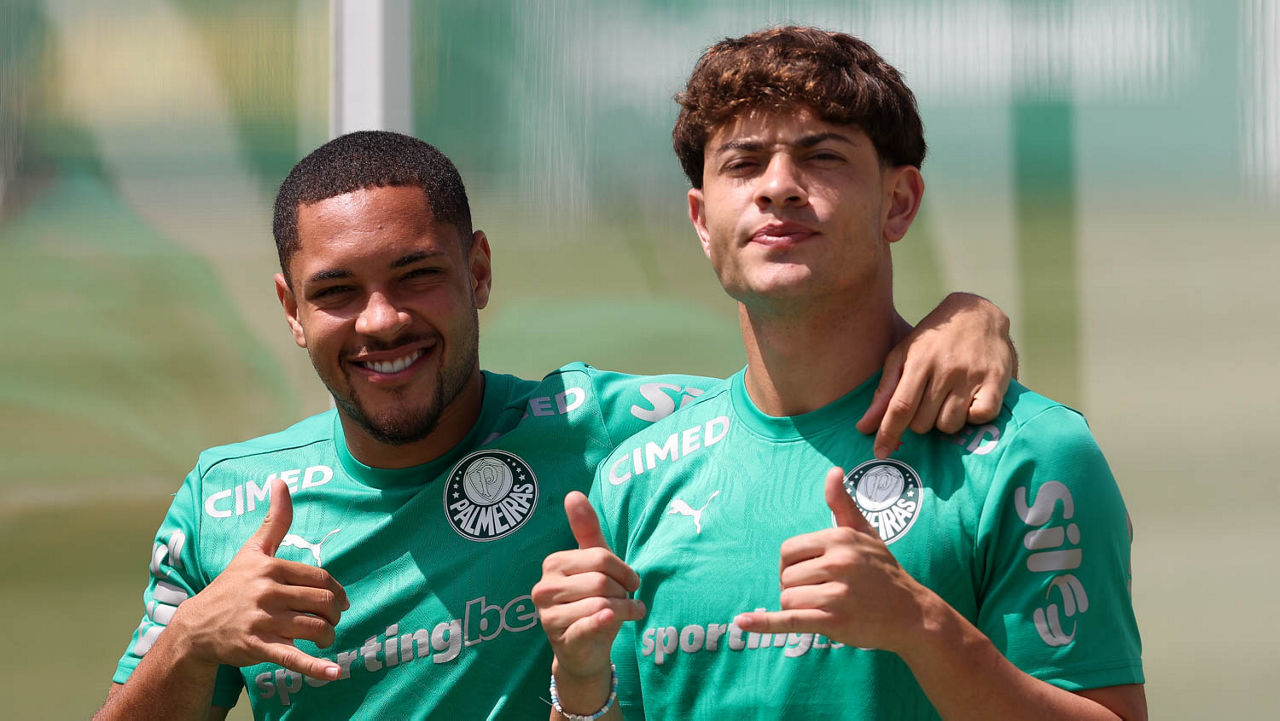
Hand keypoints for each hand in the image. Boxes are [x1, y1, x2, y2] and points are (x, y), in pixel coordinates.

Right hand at [166, 479, 347, 679]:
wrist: (196, 626)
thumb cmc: (231, 586)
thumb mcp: (251, 551)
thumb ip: (273, 520)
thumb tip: (281, 481)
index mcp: (270, 567)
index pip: (320, 578)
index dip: (336, 592)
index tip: (339, 602)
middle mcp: (267, 592)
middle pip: (322, 602)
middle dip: (334, 614)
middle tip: (331, 620)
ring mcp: (262, 621)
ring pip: (314, 628)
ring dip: (327, 636)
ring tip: (324, 638)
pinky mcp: (257, 647)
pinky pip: (293, 658)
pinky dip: (316, 668)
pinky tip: (335, 672)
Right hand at [532, 492, 643, 709]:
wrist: (584, 650)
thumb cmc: (591, 600)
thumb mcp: (593, 565)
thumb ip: (586, 531)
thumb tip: (573, 493)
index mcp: (553, 564)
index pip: (600, 557)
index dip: (624, 570)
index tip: (631, 581)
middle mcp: (544, 587)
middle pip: (601, 580)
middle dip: (623, 591)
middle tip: (628, 600)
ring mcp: (549, 615)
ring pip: (601, 602)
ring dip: (625, 609)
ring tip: (628, 612)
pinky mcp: (560, 638)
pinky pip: (590, 624)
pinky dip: (608, 621)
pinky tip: (616, 619)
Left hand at [735, 468, 933, 653]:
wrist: (913, 614)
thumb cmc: (885, 572)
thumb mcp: (866, 533)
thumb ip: (843, 505)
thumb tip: (833, 471)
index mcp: (840, 539)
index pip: (788, 550)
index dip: (791, 564)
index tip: (808, 573)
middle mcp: (838, 563)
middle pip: (785, 576)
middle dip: (795, 587)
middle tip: (820, 593)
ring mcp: (837, 594)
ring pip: (788, 599)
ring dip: (798, 607)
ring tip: (824, 607)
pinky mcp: (834, 621)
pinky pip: (790, 619)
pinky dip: (765, 623)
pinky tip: (742, 622)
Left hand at [857, 292, 1015, 457]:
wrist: (977, 314)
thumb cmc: (933, 340)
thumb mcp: (903, 356)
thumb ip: (884, 392)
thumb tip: (863, 427)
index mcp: (919, 362)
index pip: (900, 407)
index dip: (888, 433)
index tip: (880, 453)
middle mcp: (946, 370)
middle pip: (924, 422)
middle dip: (920, 423)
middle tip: (927, 404)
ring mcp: (972, 376)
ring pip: (950, 424)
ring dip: (945, 422)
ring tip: (947, 402)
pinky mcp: (997, 380)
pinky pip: (981, 417)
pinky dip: (973, 417)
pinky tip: (969, 403)